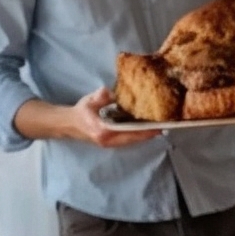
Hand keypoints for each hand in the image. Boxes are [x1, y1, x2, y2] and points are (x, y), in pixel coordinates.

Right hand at [30, 88, 157, 148]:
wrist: (69, 125)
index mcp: (103, 131)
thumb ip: (99, 97)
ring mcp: (111, 143)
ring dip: (146, 135)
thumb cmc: (80, 112)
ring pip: (133, 141)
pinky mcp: (112, 142)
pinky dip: (139, 134)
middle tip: (165, 125)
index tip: (158, 127)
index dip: (144, 131)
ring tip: (160, 126)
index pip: (128, 132)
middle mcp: (110, 141)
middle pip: (134, 139)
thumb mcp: (88, 102)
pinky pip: (129, 139)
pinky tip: (148, 128)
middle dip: (149, 133)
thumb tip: (108, 92)